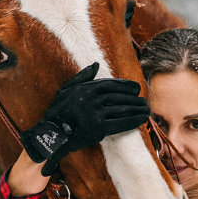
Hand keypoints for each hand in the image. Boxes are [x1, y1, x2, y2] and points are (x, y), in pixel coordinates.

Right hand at [20, 63, 149, 174]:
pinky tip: (142, 120)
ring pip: (122, 109)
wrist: (51, 134)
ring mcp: (95, 113)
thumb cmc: (58, 112)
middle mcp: (91, 99)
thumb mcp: (66, 90)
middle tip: (144, 102)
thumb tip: (95, 64)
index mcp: (85, 88)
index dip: (125, 86)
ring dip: (136, 109)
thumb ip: (82, 77)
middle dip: (134, 99)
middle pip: (119, 97)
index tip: (136, 88)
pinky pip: (120, 123)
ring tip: (146, 110)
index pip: (111, 85)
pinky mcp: (98, 127)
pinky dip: (133, 121)